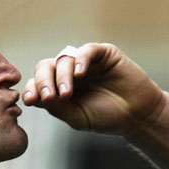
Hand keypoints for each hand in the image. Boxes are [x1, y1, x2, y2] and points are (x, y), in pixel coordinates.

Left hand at [22, 43, 165, 135]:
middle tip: (49, 97)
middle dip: (43, 82)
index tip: (31, 101)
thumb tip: (35, 98)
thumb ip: (57, 107)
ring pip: (64, 60)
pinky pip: (87, 51)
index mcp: (58, 88)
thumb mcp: (77, 117)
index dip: (32, 89)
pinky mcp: (103, 53)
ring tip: (67, 93)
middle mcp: (68, 72)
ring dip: (62, 76)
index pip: (37, 84)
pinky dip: (81, 60)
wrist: (137, 115)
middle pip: (45, 67)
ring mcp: (84, 61)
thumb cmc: (106, 117)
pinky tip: (80, 74)